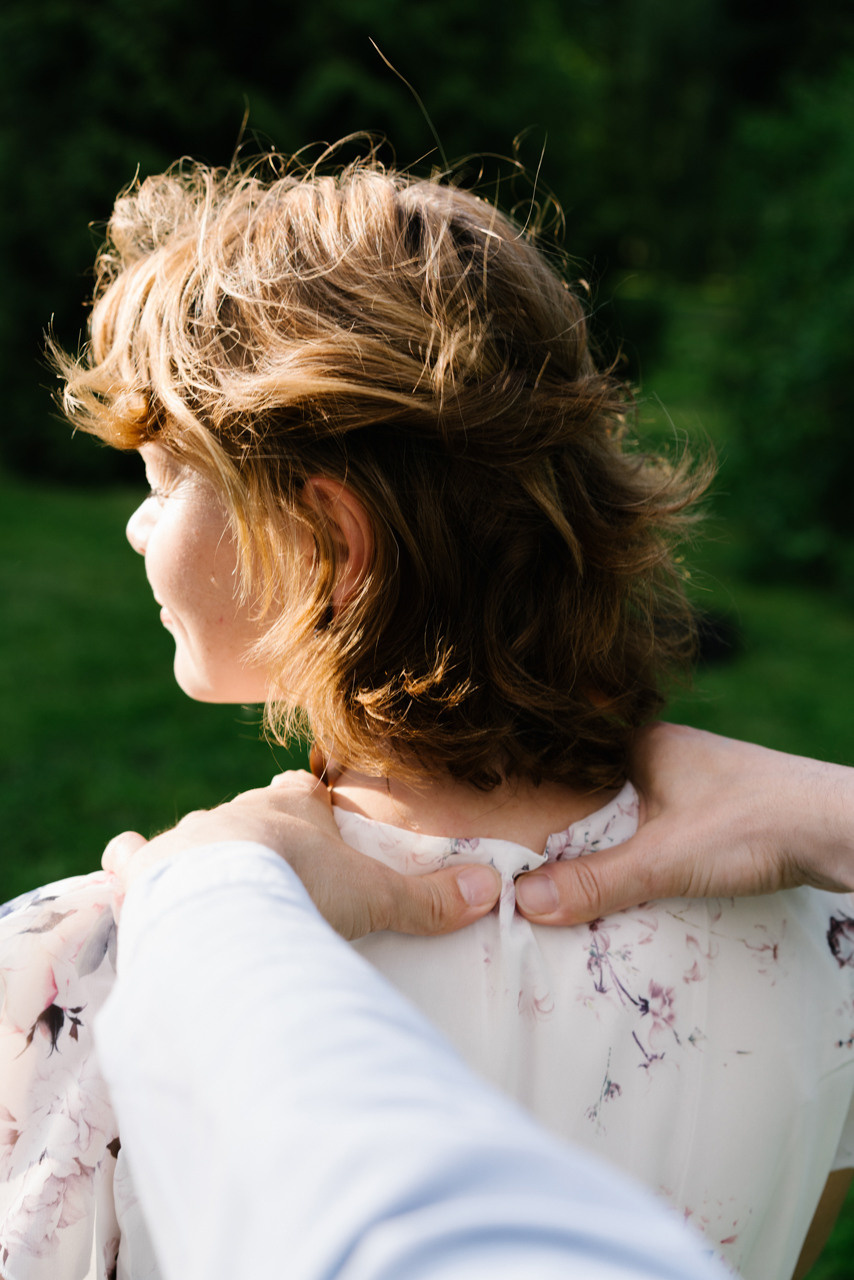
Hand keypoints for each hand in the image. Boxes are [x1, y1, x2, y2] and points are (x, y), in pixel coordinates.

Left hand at [103, 771, 500, 940]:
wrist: (226, 902)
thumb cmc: (306, 888)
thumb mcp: (375, 896)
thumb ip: (430, 898)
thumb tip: (492, 890)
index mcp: (291, 806)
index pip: (304, 792)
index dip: (312, 810)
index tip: (320, 827)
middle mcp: (237, 811)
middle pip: (253, 815)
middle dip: (263, 839)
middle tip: (280, 877)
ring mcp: (188, 837)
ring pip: (199, 836)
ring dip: (208, 857)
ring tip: (222, 890)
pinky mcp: (148, 868)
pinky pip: (133, 854)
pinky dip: (133, 862)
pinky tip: (133, 868)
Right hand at [515, 723, 853, 924]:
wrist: (841, 829)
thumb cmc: (756, 823)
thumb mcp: (666, 858)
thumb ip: (597, 880)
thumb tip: (524, 902)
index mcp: (641, 743)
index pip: (568, 761)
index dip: (534, 791)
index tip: (501, 826)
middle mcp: (665, 754)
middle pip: (596, 791)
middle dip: (566, 826)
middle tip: (524, 864)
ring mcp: (694, 782)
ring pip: (630, 812)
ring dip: (606, 844)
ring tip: (565, 879)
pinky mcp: (719, 811)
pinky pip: (660, 829)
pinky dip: (640, 853)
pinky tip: (629, 880)